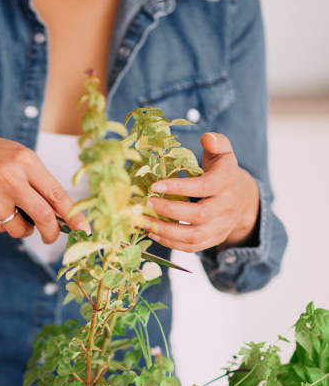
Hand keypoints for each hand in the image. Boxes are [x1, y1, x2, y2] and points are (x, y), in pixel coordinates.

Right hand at [0, 127, 88, 242]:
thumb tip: (63, 215)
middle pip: (43, 216)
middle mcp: (9, 176)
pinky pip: (0, 228)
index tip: (84, 230)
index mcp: (26, 161)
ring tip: (19, 217)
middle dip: (52, 233)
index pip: (57, 194)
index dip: (74, 216)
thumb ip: (40, 182)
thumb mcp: (19, 158)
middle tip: (51, 237)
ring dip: (25, 230)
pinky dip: (5, 225)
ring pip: (20, 228)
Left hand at [139, 132, 259, 252]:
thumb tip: (207, 137)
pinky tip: (153, 233)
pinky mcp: (214, 239)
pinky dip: (171, 244)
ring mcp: (222, 226)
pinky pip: (192, 247)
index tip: (155, 186)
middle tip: (146, 204)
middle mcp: (227, 206)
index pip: (204, 187)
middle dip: (169, 211)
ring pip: (194, 236)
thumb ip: (217, 142)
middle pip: (198, 215)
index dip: (179, 188)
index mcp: (227, 182)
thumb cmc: (222, 171)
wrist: (241, 199)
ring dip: (166, 232)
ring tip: (143, 222)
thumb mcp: (223, 153)